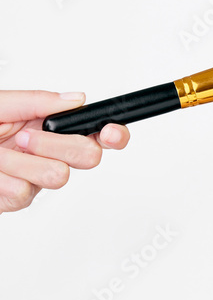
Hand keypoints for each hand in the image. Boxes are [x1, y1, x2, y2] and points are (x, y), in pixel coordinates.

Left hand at [0, 90, 129, 212]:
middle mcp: (49, 152)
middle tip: (25, 138)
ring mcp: (36, 178)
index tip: (110, 133)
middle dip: (58, 145)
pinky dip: (1, 178)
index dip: (113, 133)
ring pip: (57, 176)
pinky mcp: (18, 199)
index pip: (97, 132)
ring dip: (20, 161)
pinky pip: (25, 192)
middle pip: (89, 157)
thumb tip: (76, 100)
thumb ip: (36, 101)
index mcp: (49, 126)